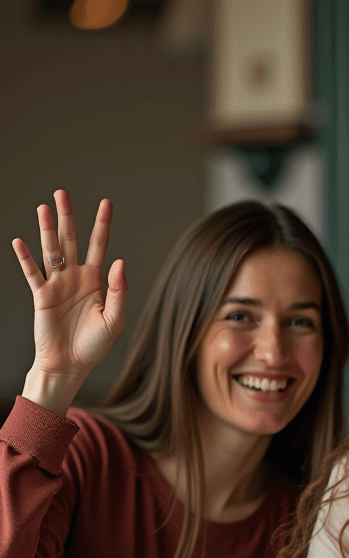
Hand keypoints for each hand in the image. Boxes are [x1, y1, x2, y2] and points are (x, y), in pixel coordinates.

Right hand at [12, 191, 125, 415]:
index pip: (101, 245)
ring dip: (46, 229)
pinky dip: (25, 258)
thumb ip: (118, 291)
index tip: (106, 202)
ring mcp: (57, 284)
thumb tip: (119, 261)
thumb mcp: (114, 319)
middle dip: (68, 217)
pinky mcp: (41, 295)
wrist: (70, 364)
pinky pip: (32, 273)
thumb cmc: (94, 344)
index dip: (102, 224)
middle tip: (62, 193)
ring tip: (43, 208)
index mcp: (97, 280)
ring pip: (51, 250)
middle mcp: (76, 277)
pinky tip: (19, 241)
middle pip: (72, 240)